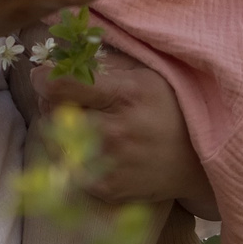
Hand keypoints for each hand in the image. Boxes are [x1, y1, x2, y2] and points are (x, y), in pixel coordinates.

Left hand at [31, 46, 219, 215]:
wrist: (198, 162)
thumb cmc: (170, 109)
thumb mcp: (146, 74)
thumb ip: (105, 64)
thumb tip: (63, 55)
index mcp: (125, 95)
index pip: (62, 86)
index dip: (44, 78)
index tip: (44, 75)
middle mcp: (116, 130)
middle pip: (52, 113)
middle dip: (51, 102)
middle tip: (65, 100)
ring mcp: (111, 163)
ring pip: (55, 141)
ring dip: (58, 129)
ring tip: (79, 123)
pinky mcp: (108, 188)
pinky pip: (67, 167)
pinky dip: (70, 155)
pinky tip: (89, 147)